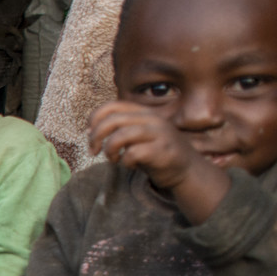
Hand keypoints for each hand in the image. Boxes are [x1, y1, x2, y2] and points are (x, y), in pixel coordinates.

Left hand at [87, 101, 229, 215]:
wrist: (187, 169)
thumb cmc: (155, 153)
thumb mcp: (137, 135)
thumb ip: (118, 129)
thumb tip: (89, 131)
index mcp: (143, 112)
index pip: (112, 105)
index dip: (94, 118)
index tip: (88, 134)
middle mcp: (152, 119)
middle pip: (113, 120)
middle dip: (96, 137)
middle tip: (94, 151)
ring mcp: (159, 134)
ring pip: (121, 136)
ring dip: (110, 150)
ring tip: (114, 159)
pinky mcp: (162, 151)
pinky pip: (133, 153)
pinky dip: (126, 161)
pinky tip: (132, 165)